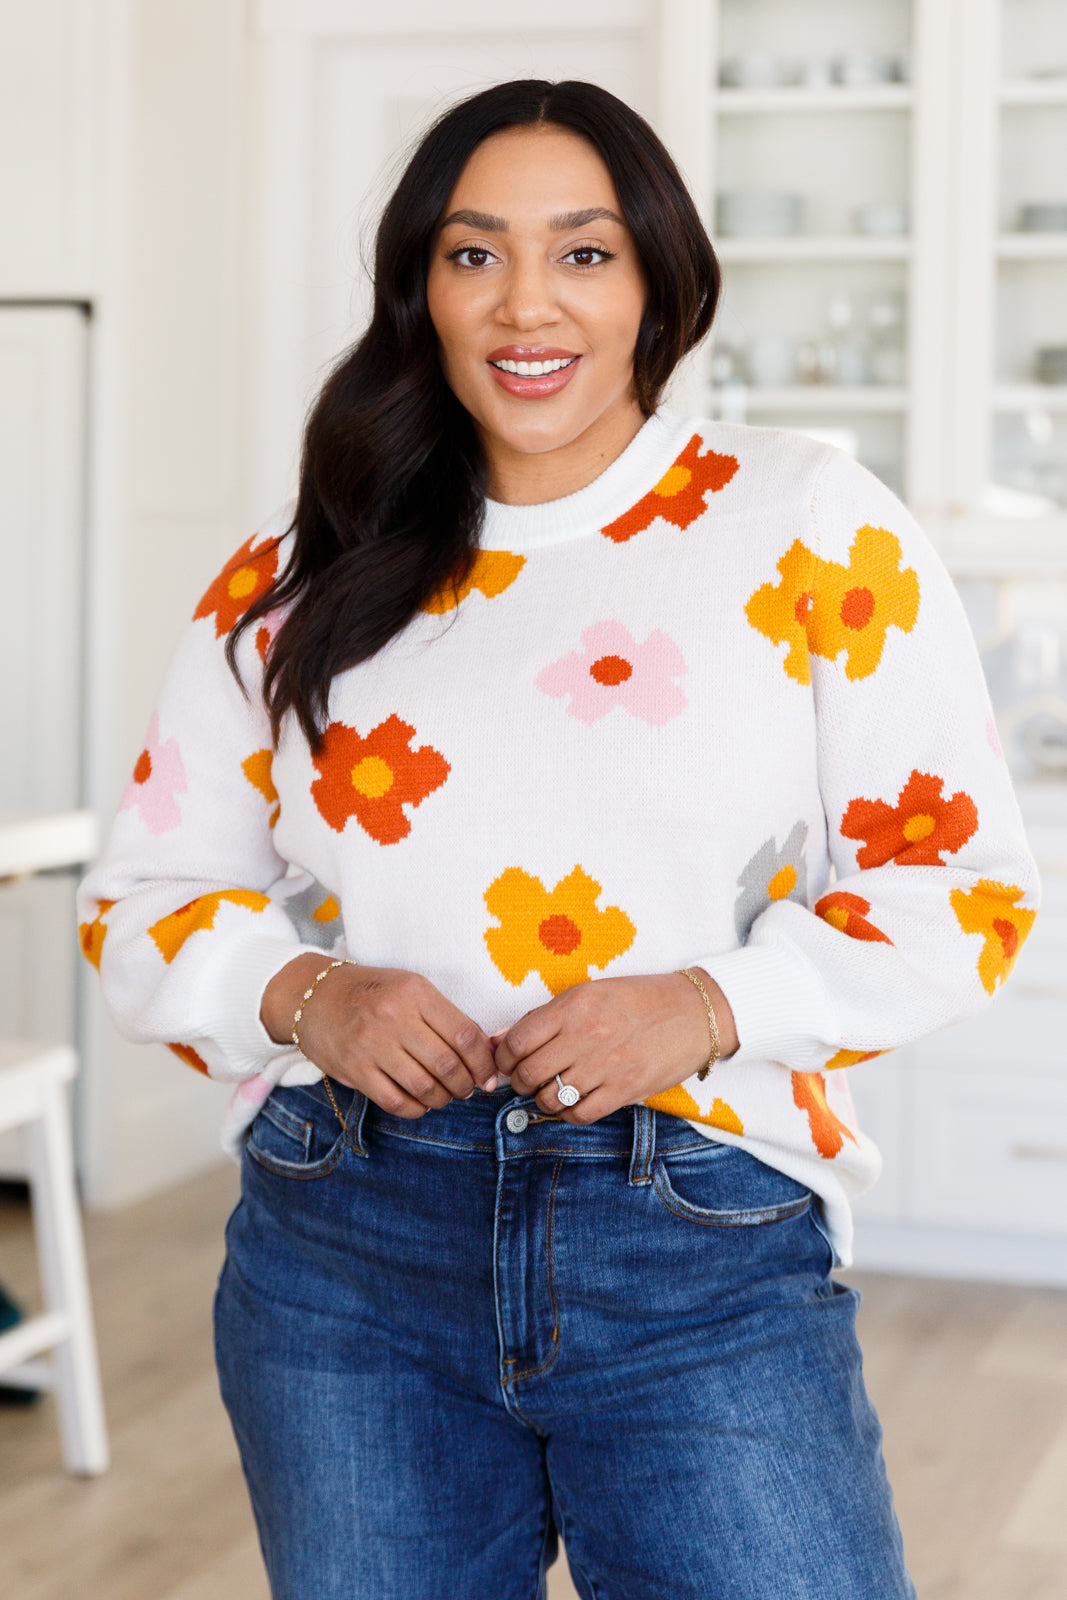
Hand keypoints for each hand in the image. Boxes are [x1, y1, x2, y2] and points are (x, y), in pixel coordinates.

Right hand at [261, 955, 498, 1117]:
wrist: (314, 996)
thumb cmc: (372, 993)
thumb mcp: (410, 989)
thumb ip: (445, 1017)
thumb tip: (485, 1052)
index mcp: (415, 992)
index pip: (465, 1035)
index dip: (483, 1062)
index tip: (488, 1076)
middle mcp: (394, 1016)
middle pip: (447, 1064)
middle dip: (465, 1085)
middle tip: (468, 1089)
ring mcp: (372, 1044)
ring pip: (424, 1087)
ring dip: (443, 1099)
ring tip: (445, 1096)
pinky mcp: (354, 1069)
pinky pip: (396, 1102)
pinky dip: (416, 1109)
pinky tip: (421, 1103)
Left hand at [492, 969, 737, 1123]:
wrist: (694, 1014)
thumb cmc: (638, 1000)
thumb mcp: (589, 994)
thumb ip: (545, 1016)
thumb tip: (500, 1040)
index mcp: (573, 1007)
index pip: (517, 1041)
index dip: (505, 1058)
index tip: (509, 1062)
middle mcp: (585, 1036)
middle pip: (528, 1074)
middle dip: (520, 1082)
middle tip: (527, 1080)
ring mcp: (605, 1066)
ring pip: (549, 1099)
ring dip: (543, 1100)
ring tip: (552, 1091)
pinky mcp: (625, 1091)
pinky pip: (579, 1115)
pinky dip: (568, 1115)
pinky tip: (574, 1103)